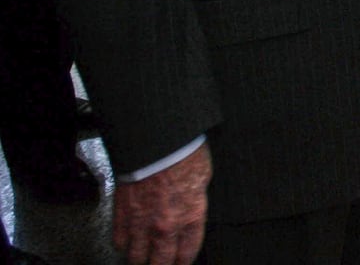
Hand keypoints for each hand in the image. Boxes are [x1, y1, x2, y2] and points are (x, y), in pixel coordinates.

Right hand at [113, 143, 210, 264]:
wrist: (158, 142)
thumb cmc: (184, 154)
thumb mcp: (203, 179)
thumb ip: (195, 201)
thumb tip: (191, 208)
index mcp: (191, 217)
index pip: (187, 253)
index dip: (183, 262)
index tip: (180, 262)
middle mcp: (165, 226)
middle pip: (160, 262)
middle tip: (160, 263)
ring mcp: (141, 223)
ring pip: (136, 257)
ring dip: (140, 258)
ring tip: (143, 258)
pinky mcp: (122, 214)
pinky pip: (119, 241)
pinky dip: (123, 244)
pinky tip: (127, 242)